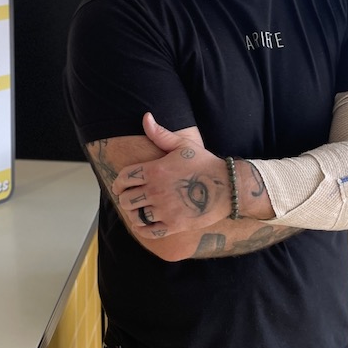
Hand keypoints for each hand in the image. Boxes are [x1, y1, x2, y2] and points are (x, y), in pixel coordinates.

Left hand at [112, 113, 230, 237]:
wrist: (228, 187)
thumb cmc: (205, 163)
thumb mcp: (183, 145)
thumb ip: (160, 133)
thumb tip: (146, 117)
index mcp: (155, 170)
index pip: (124, 178)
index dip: (119, 183)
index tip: (120, 186)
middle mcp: (156, 190)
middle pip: (126, 199)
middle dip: (125, 198)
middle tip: (130, 198)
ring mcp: (165, 209)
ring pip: (135, 216)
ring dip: (133, 214)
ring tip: (137, 210)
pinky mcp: (174, 225)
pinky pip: (148, 231)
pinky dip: (142, 229)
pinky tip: (144, 223)